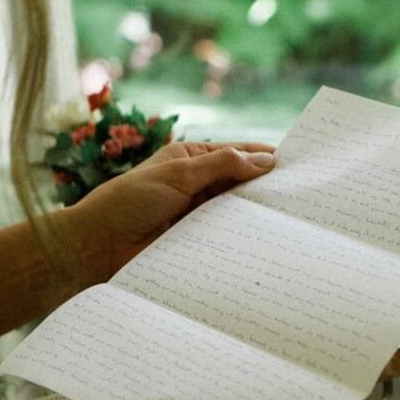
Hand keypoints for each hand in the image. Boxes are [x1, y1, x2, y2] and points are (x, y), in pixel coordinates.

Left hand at [67, 140, 276, 281]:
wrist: (98, 246)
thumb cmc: (129, 201)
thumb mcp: (179, 173)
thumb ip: (223, 165)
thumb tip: (266, 160)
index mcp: (189, 159)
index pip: (234, 153)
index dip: (262, 155)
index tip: (294, 162)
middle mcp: (196, 185)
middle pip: (239, 183)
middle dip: (264, 186)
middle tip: (300, 192)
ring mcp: (197, 215)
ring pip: (235, 211)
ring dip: (255, 214)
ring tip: (290, 217)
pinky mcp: (196, 242)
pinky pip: (226, 237)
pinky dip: (243, 237)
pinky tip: (266, 239)